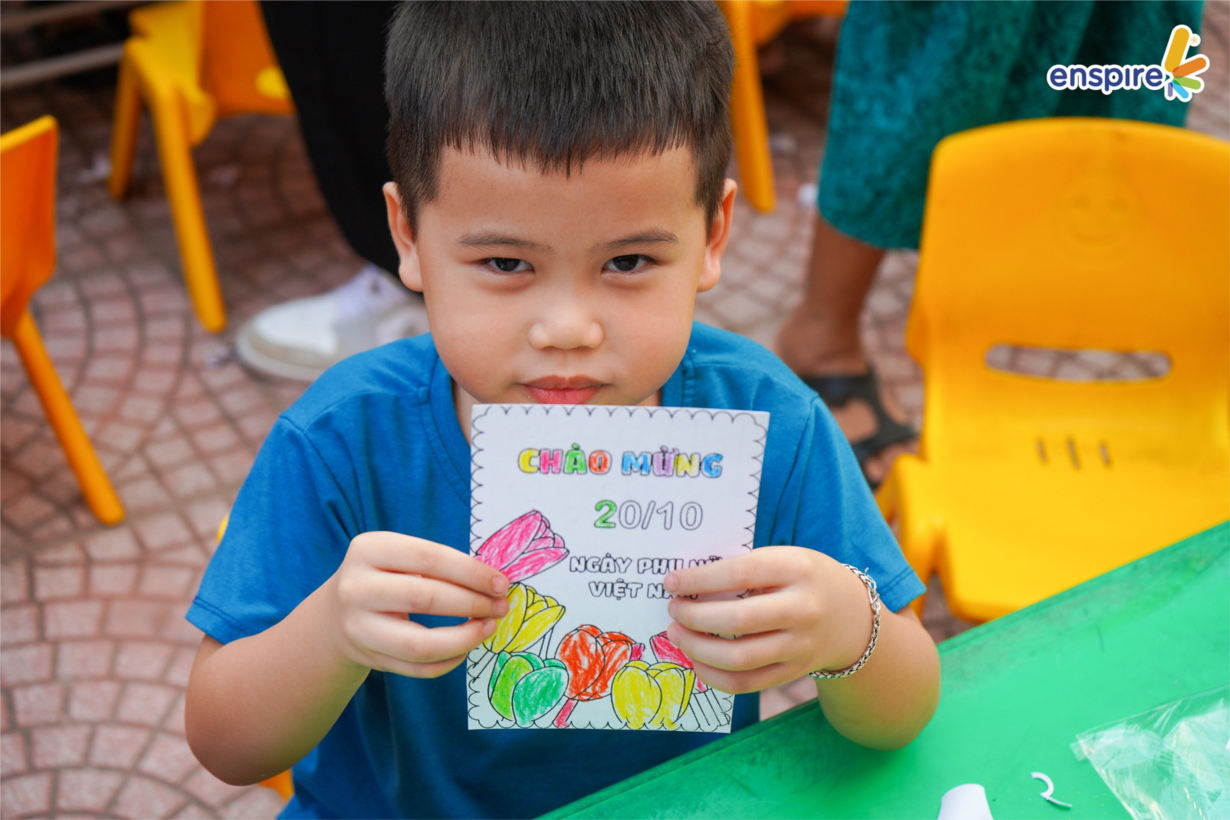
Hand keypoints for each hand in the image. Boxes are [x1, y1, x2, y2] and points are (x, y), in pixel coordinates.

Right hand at [329, 531, 510, 677]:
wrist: (335, 613)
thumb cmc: (385, 577)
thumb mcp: (400, 557)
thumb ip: (440, 565)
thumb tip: (494, 583)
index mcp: (369, 549)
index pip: (430, 558)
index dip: (471, 572)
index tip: (501, 583)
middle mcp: (356, 587)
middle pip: (426, 598)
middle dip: (473, 603)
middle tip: (501, 606)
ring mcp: (358, 627)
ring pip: (420, 643)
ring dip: (464, 638)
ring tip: (488, 627)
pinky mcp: (367, 657)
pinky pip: (416, 667)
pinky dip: (448, 661)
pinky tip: (466, 647)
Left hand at [664, 547, 871, 693]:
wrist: (851, 616)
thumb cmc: (804, 579)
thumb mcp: (785, 559)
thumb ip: (745, 568)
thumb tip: (688, 583)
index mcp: (798, 569)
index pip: (740, 573)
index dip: (700, 579)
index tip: (671, 582)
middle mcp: (803, 610)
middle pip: (738, 620)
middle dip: (694, 617)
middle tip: (673, 610)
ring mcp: (801, 646)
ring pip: (739, 658)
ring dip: (697, 648)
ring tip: (677, 633)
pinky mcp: (794, 673)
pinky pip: (747, 684)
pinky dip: (713, 676)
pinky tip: (696, 660)